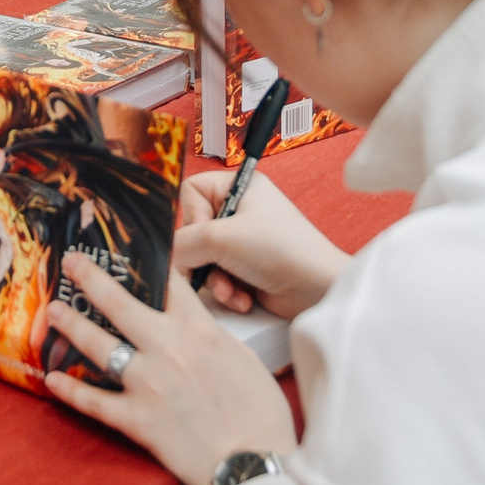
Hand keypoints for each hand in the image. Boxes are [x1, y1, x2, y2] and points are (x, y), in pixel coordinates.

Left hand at [42, 251, 297, 484]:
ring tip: (54, 311)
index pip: (168, 283)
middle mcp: (166, 347)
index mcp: (199, 329)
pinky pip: (93, 401)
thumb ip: (214, 338)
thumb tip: (199, 330)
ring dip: (71, 325)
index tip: (128, 249)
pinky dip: (70, 390)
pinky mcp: (135, 419)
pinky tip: (51, 379)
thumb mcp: (245, 359)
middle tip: (69, 262)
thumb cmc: (262, 413)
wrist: (253, 463)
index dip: (147, 262)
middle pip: (118, 302)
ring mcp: (146, 382)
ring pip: (97, 344)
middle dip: (90, 277)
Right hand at [171, 171, 350, 320]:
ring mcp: (245, 241)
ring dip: (215, 280)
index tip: (204, 235)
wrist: (317, 290)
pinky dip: (227, 291)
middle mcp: (242, 210)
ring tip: (231, 289)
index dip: (191, 217)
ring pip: (205, 259)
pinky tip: (242, 298)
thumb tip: (167, 258)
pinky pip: (219, 277)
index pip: (191, 192)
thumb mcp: (221, 238)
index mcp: (239, 186)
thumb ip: (182, 244)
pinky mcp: (249, 268)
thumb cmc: (281, 250)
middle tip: (212, 268)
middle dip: (203, 259)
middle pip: (195, 232)